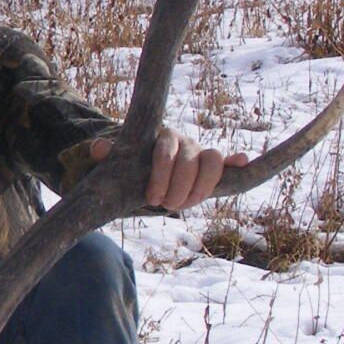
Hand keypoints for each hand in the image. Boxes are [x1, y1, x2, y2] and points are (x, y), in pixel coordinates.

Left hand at [89, 129, 249, 211]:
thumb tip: (100, 146)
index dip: (161, 176)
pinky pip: (228, 163)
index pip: (166, 152)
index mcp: (161, 138)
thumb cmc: (130, 169)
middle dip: (180, 187)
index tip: (152, 198)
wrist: (145, 173)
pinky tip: (243, 163)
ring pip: (213, 162)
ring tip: (186, 204)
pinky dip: (237, 163)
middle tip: (167, 205)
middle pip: (191, 161)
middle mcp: (185, 141)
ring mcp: (201, 153)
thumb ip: (107, 155)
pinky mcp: (213, 168)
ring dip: (202, 186)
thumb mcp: (115, 165)